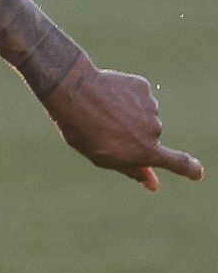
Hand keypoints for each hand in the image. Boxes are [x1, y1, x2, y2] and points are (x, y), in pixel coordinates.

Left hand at [41, 62, 203, 190]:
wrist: (74, 94)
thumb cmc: (84, 131)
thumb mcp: (104, 158)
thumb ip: (132, 169)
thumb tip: (153, 184)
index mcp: (145, 151)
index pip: (177, 163)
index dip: (189, 168)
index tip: (197, 173)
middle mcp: (154, 130)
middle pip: (148, 135)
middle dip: (132, 134)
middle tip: (106, 130)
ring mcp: (150, 107)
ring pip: (143, 114)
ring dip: (127, 114)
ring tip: (102, 112)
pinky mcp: (143, 88)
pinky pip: (137, 96)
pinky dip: (125, 97)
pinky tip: (107, 96)